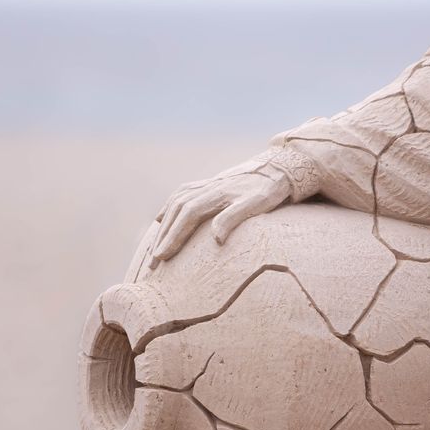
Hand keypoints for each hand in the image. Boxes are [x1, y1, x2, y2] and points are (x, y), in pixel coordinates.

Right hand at [149, 171, 291, 265]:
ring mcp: (206, 184)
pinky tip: (161, 219)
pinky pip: (180, 195)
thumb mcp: (258, 204)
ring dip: (164, 226)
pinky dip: (168, 207)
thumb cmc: (270, 189)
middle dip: (163, 237)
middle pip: (177, 211)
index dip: (174, 236)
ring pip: (176, 203)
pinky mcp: (208, 184)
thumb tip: (216, 240)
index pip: (188, 215)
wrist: (277, 166)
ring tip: (154, 247)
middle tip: (152, 262)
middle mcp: (207, 187)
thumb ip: (234, 218)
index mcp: (217, 193)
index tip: (162, 256)